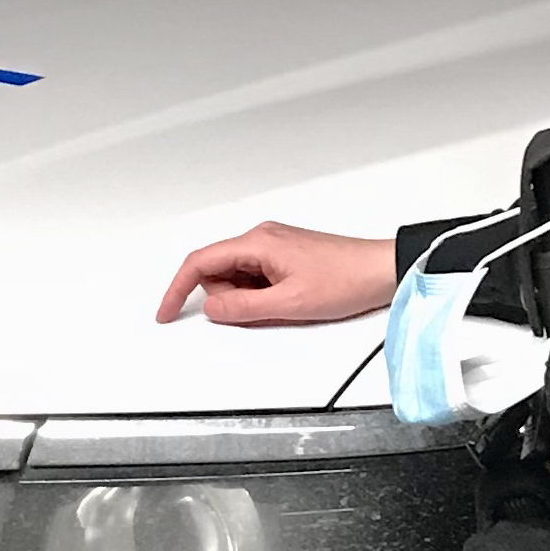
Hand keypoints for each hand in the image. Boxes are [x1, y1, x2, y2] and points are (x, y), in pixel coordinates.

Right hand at [158, 220, 396, 327]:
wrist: (383, 271)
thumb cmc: (346, 280)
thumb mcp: (290, 304)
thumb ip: (243, 308)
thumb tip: (211, 310)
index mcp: (257, 242)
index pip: (200, 262)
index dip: (178, 289)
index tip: (167, 313)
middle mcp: (261, 238)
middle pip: (218, 272)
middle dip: (227, 299)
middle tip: (261, 312)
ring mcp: (273, 246)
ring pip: (237, 277)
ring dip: (247, 299)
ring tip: (283, 306)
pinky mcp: (285, 256)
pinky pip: (256, 277)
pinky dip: (261, 295)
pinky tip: (287, 302)